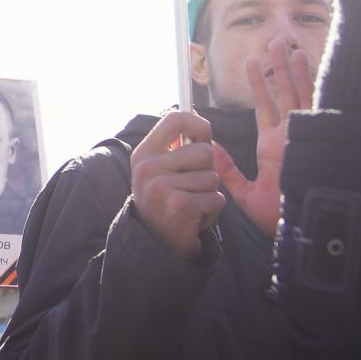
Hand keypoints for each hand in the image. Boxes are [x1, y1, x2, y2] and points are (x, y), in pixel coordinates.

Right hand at [130, 111, 223, 261]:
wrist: (156, 244)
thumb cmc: (165, 201)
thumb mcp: (160, 169)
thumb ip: (176, 146)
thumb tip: (196, 115)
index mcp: (144, 153)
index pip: (175, 118)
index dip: (199, 125)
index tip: (202, 139)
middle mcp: (148, 168)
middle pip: (205, 152)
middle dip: (207, 171)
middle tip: (190, 188)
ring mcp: (162, 187)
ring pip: (213, 178)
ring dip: (209, 194)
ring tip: (191, 204)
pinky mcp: (180, 207)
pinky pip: (216, 199)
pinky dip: (212, 212)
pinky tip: (194, 219)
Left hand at [211, 37, 313, 236]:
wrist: (300, 228)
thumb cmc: (276, 215)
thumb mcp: (243, 191)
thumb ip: (226, 168)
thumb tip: (207, 147)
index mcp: (273, 145)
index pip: (266, 107)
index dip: (259, 85)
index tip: (251, 63)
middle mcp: (290, 135)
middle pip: (285, 93)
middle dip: (279, 68)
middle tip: (274, 41)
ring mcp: (304, 134)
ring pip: (300, 93)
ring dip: (294, 69)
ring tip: (287, 45)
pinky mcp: (315, 136)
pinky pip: (315, 104)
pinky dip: (311, 82)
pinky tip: (308, 61)